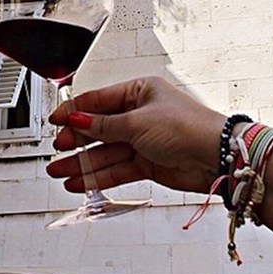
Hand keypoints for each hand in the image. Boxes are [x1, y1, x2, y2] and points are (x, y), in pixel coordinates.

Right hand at [46, 76, 225, 194]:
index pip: (98, 100)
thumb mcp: (136, 121)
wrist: (217, 156)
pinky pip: (116, 169)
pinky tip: (79, 181)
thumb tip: (77, 120)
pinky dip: (98, 176)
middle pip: (99, 128)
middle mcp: (140, 115)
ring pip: (105, 152)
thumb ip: (103, 125)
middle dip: (76, 140)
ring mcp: (143, 140)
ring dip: (82, 162)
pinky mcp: (148, 164)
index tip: (55, 120)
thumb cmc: (188, 127)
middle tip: (58, 148)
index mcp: (139, 92)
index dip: (74, 112)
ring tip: (59, 171)